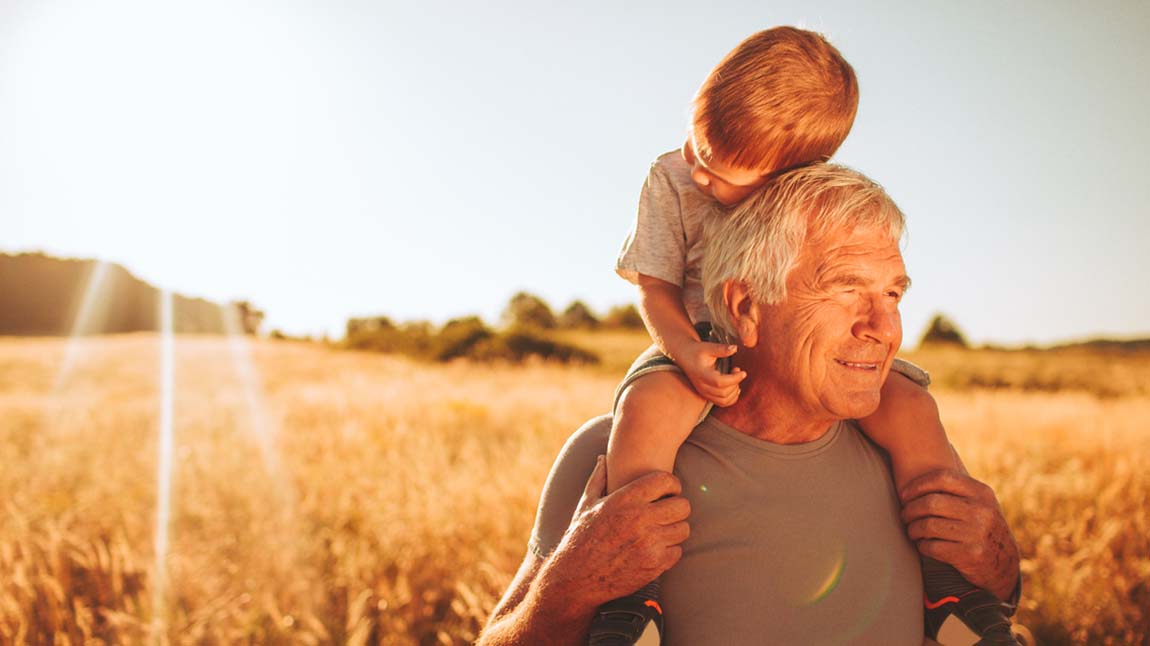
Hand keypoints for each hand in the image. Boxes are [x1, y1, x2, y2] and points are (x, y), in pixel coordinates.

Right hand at [542, 456, 690, 609]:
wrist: (576, 577)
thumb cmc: (580, 537)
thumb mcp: (586, 504)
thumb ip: (598, 478)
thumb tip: (603, 457)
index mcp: (625, 499)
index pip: (666, 481)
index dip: (671, 484)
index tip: (668, 491)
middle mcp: (640, 519)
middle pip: (682, 505)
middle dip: (677, 507)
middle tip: (668, 512)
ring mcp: (649, 543)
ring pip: (683, 529)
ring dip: (675, 529)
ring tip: (662, 531)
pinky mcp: (654, 565)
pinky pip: (677, 552)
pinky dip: (670, 551)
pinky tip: (656, 549)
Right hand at [676, 340, 745, 406]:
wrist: (685, 357)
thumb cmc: (696, 351)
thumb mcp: (707, 347)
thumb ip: (721, 349)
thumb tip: (735, 348)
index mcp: (702, 375)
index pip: (720, 382)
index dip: (734, 379)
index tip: (743, 372)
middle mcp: (702, 387)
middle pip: (723, 393)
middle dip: (735, 383)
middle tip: (738, 371)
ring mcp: (704, 393)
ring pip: (724, 401)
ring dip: (734, 391)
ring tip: (736, 378)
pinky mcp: (707, 395)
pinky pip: (722, 403)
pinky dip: (732, 398)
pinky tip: (734, 387)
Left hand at [900, 469, 1019, 601]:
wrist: (1003, 563)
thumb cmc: (980, 526)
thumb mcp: (980, 503)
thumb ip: (958, 489)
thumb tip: (917, 468)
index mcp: (982, 493)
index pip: (943, 478)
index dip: (917, 485)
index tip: (904, 495)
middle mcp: (982, 511)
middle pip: (931, 502)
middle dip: (910, 509)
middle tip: (905, 515)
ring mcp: (977, 534)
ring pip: (928, 526)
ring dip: (913, 529)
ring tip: (911, 530)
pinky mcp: (970, 555)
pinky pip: (932, 547)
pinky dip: (921, 545)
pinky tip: (922, 544)